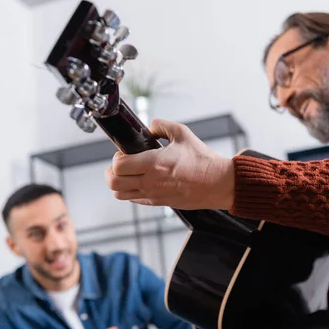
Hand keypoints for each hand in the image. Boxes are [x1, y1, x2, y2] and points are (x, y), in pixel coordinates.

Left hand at [105, 119, 234, 209]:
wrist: (217, 183)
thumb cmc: (202, 160)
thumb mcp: (182, 133)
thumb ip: (161, 125)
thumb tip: (149, 126)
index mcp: (154, 163)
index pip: (118, 165)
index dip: (117, 157)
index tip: (124, 153)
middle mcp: (150, 182)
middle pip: (113, 182)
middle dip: (111, 171)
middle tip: (120, 164)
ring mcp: (153, 195)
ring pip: (120, 195)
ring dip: (118, 183)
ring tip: (127, 175)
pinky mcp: (159, 203)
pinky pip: (134, 200)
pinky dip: (131, 192)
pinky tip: (140, 182)